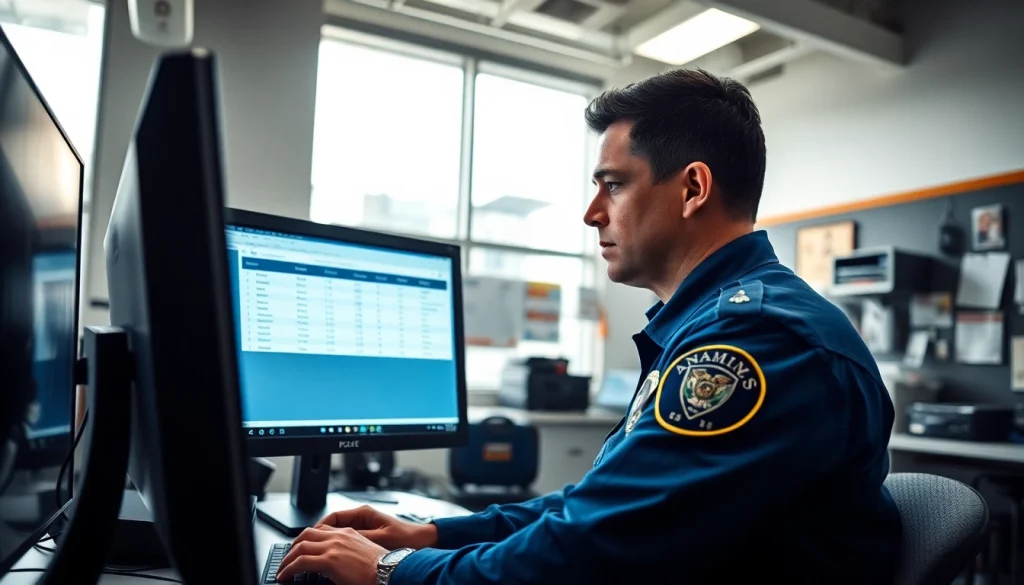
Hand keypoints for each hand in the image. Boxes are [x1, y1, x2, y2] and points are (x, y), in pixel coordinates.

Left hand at [276, 526, 384, 584]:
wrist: (390, 571)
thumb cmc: (382, 566)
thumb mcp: (364, 553)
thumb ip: (349, 552)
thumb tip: (339, 563)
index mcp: (348, 533)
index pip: (321, 529)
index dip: (307, 538)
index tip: (301, 547)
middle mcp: (339, 536)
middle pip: (306, 534)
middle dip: (293, 545)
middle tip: (288, 557)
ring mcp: (333, 547)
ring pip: (300, 547)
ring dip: (287, 559)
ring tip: (283, 569)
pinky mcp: (329, 560)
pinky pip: (300, 562)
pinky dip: (289, 569)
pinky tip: (285, 576)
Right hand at [316, 505, 437, 549]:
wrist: (422, 541)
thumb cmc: (405, 537)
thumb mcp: (379, 538)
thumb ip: (359, 538)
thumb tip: (338, 542)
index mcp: (363, 513)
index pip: (332, 517)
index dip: (318, 528)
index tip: (309, 539)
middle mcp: (362, 517)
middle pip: (332, 524)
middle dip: (319, 536)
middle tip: (308, 548)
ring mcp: (364, 526)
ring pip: (338, 533)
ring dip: (328, 542)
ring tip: (318, 553)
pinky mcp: (368, 535)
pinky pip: (347, 539)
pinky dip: (339, 546)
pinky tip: (335, 556)